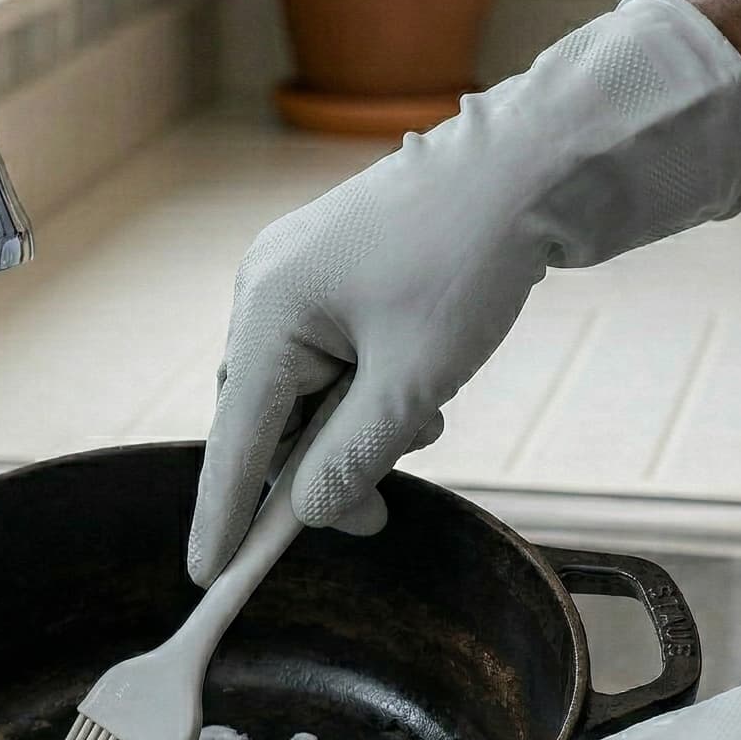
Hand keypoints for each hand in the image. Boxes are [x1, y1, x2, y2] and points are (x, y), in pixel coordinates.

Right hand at [187, 0, 740, 585]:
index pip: (236, 441)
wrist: (531, 164)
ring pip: (302, 391)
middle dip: (318, 469)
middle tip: (376, 511)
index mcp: (270, 312)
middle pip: (267, 419)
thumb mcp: (412, 385)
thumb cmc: (470, 263)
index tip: (209, 576)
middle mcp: (265, 289)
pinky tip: (418, 393)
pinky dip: (362, 391)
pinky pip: (325, 356)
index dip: (225, 515)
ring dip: (352, 429)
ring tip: (424, 423)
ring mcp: (295, 274)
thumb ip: (350, 460)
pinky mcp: (330, 270)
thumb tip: (306, 512)